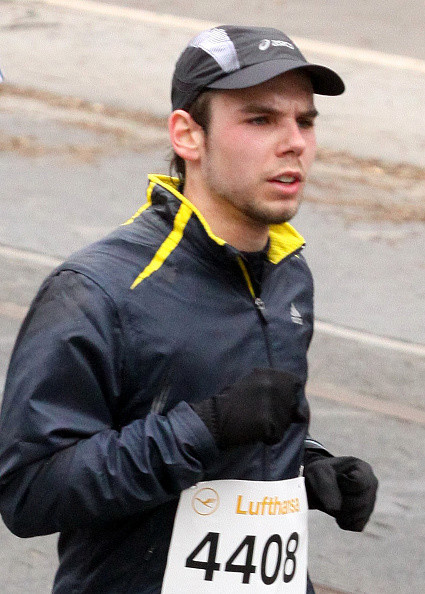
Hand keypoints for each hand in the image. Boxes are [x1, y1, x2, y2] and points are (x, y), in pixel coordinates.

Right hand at [191, 368, 307, 448]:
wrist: (212, 419)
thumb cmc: (231, 405)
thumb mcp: (253, 389)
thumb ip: (278, 395)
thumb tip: (303, 415)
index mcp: (267, 373)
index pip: (294, 383)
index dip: (290, 396)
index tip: (279, 404)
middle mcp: (272, 385)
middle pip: (292, 404)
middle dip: (282, 414)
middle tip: (261, 417)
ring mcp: (270, 403)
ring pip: (286, 422)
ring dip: (275, 428)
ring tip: (254, 424)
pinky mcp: (267, 422)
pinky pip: (277, 436)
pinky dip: (268, 438)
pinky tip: (253, 433)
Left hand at [304, 453, 377, 530]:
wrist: (317, 484)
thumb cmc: (320, 474)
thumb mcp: (319, 472)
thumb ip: (326, 486)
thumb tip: (335, 508)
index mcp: (364, 469)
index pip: (359, 483)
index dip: (343, 484)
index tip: (337, 478)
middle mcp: (372, 486)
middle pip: (361, 502)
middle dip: (341, 501)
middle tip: (330, 493)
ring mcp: (370, 503)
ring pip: (359, 516)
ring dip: (340, 512)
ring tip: (332, 501)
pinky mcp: (365, 517)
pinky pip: (356, 526)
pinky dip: (343, 522)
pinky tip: (337, 511)